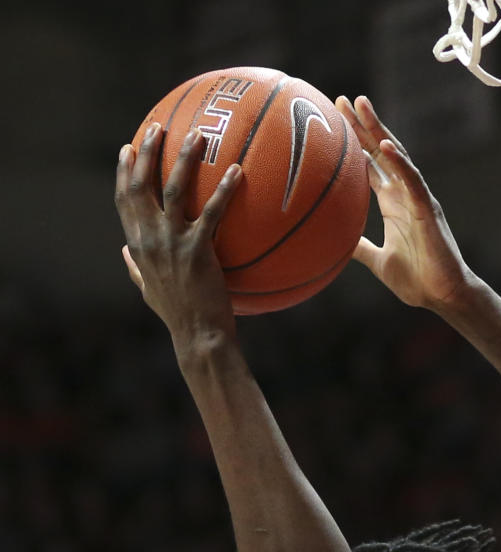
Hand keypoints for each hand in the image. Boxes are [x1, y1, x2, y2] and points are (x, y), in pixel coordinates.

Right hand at [114, 123, 239, 349]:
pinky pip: (212, 212)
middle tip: (158, 128)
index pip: (124, 200)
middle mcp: (149, 239)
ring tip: (197, 135)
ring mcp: (172, 244)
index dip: (125, 172)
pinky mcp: (198, 251)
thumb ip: (135, 269)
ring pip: (173, 189)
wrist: (197, 336)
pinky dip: (223, 189)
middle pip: (141, 185)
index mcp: (137, 246)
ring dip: (184, 158)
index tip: (128, 148)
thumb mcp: (148, 291)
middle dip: (148, 152)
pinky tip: (237, 171)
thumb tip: (124, 253)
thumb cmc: (177, 316)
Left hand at [335, 96, 472, 309]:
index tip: (334, 121)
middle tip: (341, 100)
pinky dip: (400, 163)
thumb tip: (335, 243)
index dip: (354, 143)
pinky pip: (413, 181)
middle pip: (381, 152)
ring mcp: (417, 199)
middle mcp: (404, 194)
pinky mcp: (428, 210)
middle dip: (362, 126)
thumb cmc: (417, 280)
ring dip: (379, 131)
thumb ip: (359, 248)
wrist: (443, 297)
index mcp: (393, 203)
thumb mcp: (378, 262)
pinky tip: (385, 145)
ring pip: (397, 157)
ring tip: (361, 105)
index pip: (370, 165)